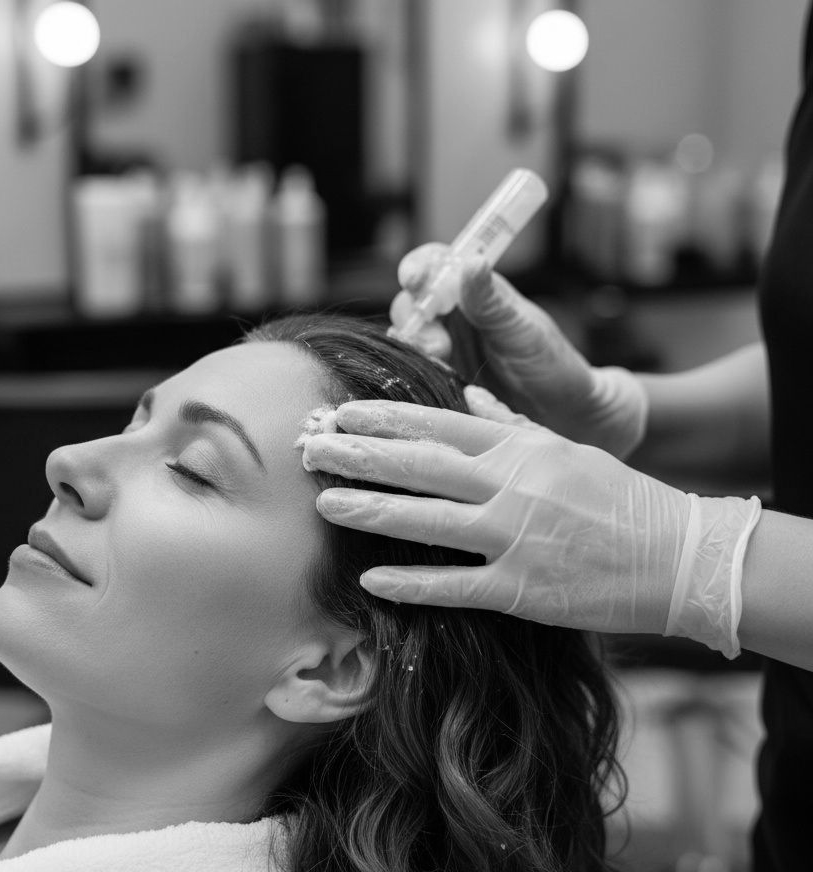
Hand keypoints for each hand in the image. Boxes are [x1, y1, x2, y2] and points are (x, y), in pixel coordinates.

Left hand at [304, 398, 760, 655]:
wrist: (678, 557)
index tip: (341, 412)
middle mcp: (510, 487)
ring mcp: (514, 538)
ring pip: (428, 520)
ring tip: (326, 501)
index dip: (384, 419)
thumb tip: (465, 399)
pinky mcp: (521, 589)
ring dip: (372, 509)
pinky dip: (412, 582)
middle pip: (421, 466)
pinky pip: (455, 584)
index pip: (437, 425)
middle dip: (360, 455)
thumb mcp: (564, 447)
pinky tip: (370, 578)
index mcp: (519, 449)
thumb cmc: (619, 497)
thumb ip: (508, 424)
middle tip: (311, 448)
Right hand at [389, 245, 646, 457]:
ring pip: (408, 335)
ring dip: (414, 345)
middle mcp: (454, 315)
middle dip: (415, 316)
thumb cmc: (551, 364)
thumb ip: (492, 301)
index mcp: (475, 290)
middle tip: (438, 344)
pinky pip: (411, 367)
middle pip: (412, 301)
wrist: (561, 413)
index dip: (419, 266)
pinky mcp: (437, 376)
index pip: (436, 264)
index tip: (415, 279)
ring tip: (441, 360)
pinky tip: (429, 379)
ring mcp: (443, 346)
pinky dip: (411, 370)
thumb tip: (472, 262)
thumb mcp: (522, 331)